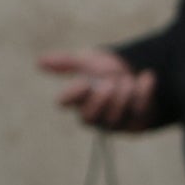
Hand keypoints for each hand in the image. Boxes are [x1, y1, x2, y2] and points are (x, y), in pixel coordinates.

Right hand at [38, 48, 157, 130]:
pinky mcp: (135, 123)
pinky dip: (144, 91)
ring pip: (114, 116)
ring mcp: (113, 121)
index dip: (73, 92)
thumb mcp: (86, 61)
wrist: (135, 72)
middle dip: (101, 98)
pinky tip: (145, 77)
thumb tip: (38, 61)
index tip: (85, 81)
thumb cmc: (104, 70)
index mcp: (76, 98)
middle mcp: (92, 114)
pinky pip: (139, 110)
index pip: (64, 102)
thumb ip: (66, 63)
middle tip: (110, 82)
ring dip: (124, 92)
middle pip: (88, 117)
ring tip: (127, 79)